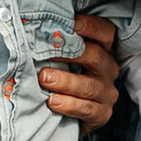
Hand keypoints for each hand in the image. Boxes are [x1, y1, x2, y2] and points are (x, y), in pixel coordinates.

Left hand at [39, 15, 122, 130]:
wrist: (70, 116)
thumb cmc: (64, 77)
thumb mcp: (64, 59)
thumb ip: (57, 45)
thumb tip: (31, 26)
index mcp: (103, 50)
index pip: (105, 32)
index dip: (91, 26)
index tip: (72, 24)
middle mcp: (108, 69)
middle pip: (96, 57)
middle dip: (71, 54)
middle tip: (46, 54)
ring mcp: (107, 93)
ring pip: (89, 86)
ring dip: (65, 81)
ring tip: (44, 79)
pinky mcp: (102, 114)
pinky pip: (87, 109)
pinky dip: (69, 105)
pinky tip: (52, 102)